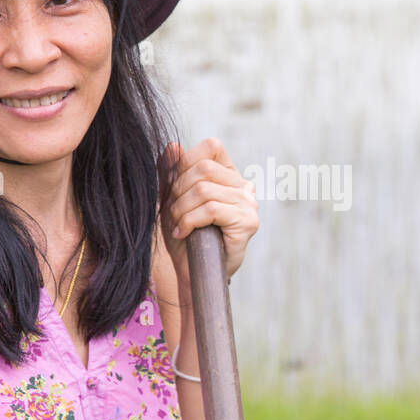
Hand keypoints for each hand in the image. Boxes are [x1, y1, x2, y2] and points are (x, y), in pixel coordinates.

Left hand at [158, 137, 258, 294]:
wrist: (191, 273)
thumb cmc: (183, 236)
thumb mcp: (172, 200)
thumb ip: (172, 173)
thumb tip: (172, 146)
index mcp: (229, 176)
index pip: (212, 148)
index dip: (187, 161)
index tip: (173, 186)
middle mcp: (243, 186)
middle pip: (203, 169)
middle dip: (178, 190)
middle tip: (171, 211)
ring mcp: (248, 204)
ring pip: (204, 190)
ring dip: (181, 209)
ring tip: (177, 225)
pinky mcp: (247, 223)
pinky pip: (211, 210)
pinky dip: (190, 220)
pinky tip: (183, 233)